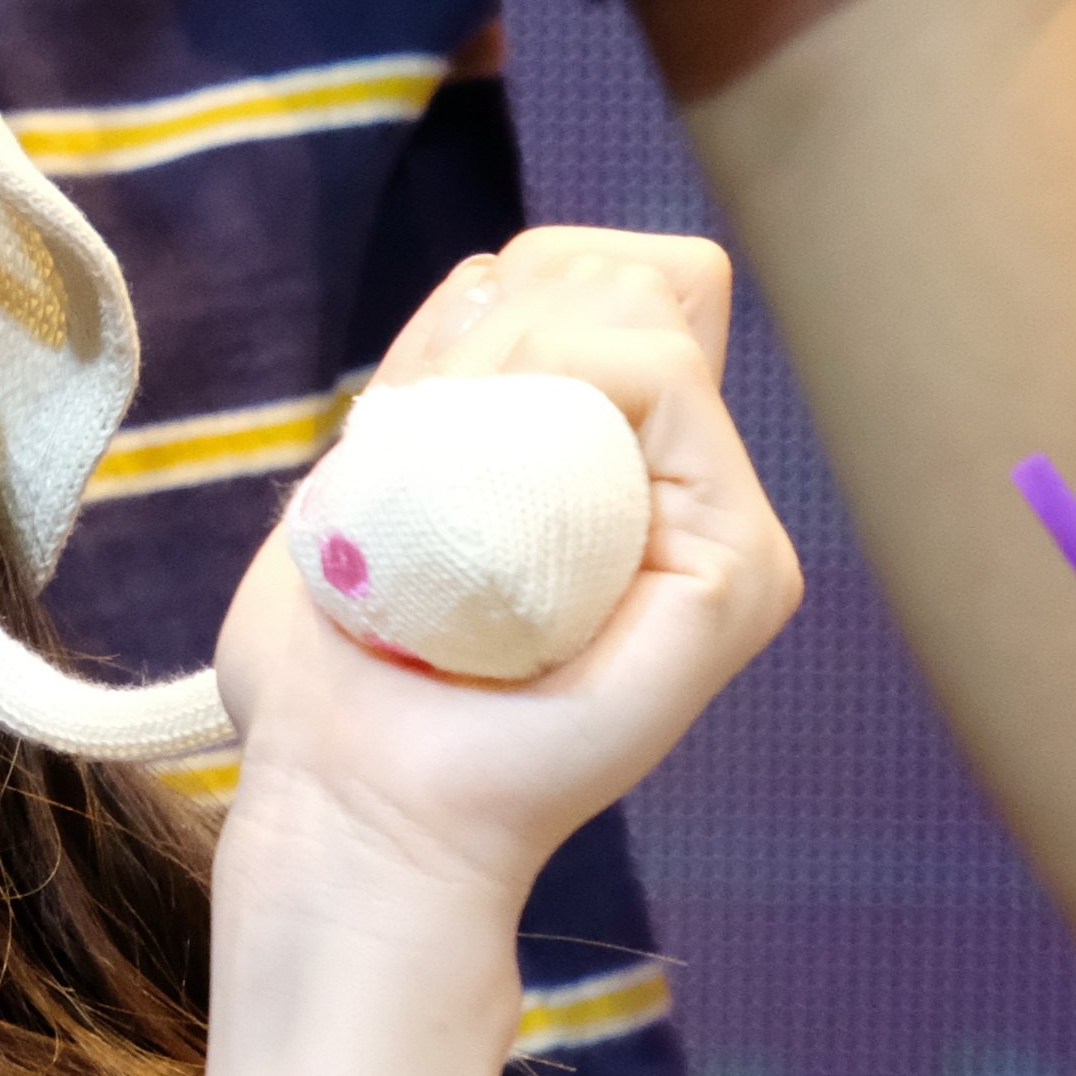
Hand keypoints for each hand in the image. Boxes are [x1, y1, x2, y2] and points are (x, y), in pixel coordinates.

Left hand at [194, 227, 800, 1075]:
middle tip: (420, 445)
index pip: (603, 274)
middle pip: (627, 273)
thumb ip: (439, 376)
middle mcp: (680, 486)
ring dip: (505, 358)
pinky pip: (659, 378)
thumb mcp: (370, 479)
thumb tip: (501, 276)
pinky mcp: (739, 568)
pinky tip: (487, 484)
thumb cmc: (336, 673)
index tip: (416, 387)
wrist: (354, 802)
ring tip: (442, 486)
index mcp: (606, 463)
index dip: (504, 291)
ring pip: (636, 312)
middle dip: (499, 316)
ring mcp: (722, 527)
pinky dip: (552, 385)